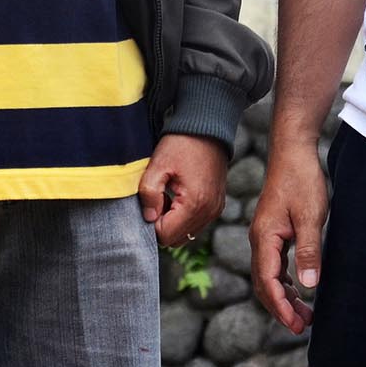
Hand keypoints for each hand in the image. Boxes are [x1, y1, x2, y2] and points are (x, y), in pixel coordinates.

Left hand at [138, 134, 228, 248]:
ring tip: (169, 195)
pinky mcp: (217, 205)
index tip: (152, 200)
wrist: (208, 127)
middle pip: (176, 239)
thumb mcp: (158, 164)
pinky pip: (196, 223)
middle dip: (162, 224)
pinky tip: (179, 194)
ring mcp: (215, 210)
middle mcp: (209, 212)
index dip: (152, 221)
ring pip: (186, 233)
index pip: (165, 235)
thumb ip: (149, 193)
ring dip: (173, 220)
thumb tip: (149, 217)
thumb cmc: (182, 143)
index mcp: (195, 204)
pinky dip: (184, 215)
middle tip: (159, 198)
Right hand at [249, 144, 327, 334]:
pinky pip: (275, 264)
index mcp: (264, 237)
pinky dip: (285, 281)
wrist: (293, 151)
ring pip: (269, 276)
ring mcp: (265, 235)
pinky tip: (299, 290)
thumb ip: (309, 250)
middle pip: (264, 284)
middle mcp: (259, 239)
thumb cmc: (301, 179)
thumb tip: (309, 286)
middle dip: (280, 308)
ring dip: (284, 297)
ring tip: (304, 315)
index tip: (295, 325)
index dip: (280, 306)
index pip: (267, 281)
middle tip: (301, 328)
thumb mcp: (310, 216)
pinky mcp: (273, 231)